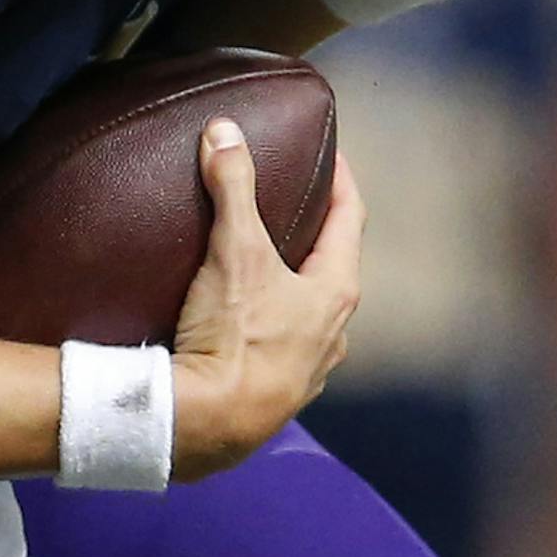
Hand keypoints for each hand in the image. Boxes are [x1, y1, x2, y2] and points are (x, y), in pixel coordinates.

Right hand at [167, 125, 362, 479]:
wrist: (206, 425)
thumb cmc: (235, 338)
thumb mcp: (235, 252)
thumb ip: (233, 188)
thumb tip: (225, 131)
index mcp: (336, 292)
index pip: (349, 219)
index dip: (341, 181)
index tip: (330, 155)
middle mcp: (333, 333)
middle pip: (331, 268)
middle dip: (312, 235)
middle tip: (289, 204)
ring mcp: (307, 370)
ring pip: (307, 313)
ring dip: (290, 285)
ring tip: (258, 262)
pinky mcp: (274, 395)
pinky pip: (278, 347)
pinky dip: (265, 324)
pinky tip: (237, 322)